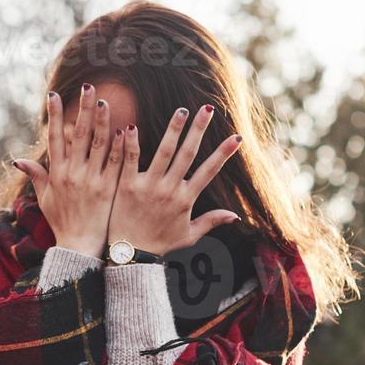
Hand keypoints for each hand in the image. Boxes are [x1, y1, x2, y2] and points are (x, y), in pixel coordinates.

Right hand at [12, 85, 122, 258]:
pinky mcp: (109, 189)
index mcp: (57, 174)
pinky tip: (125, 128)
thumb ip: (35, 176)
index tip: (53, 94)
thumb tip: (17, 159)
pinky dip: (120, 146)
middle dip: (82, 109)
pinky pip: (115, 163)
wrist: (79, 248)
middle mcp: (73, 174)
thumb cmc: (62, 223)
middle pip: (78, 135)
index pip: (54, 138)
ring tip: (105, 101)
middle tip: (88, 87)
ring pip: (98, 145)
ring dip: (102, 121)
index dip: (54, 115)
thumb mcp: (45, 199)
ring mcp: (91, 181)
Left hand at [107, 105, 241, 256]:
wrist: (130, 256)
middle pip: (188, 154)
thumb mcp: (189, 235)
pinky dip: (131, 144)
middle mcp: (170, 190)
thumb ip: (211, 221)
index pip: (209, 171)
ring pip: (163, 152)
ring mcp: (149, 186)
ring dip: (173, 130)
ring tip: (181, 110)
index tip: (237, 136)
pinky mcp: (127, 186)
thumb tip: (236, 217)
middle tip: (208, 108)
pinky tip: (131, 126)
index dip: (224, 153)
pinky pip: (130, 160)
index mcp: (186, 199)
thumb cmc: (159, 244)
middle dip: (200, 130)